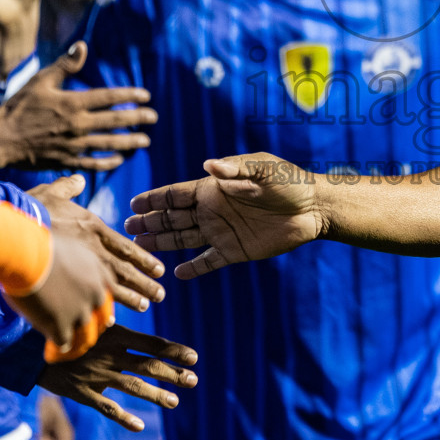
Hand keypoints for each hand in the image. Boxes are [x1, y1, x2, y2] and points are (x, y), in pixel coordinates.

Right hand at [0, 42, 156, 170]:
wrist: (0, 139)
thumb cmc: (19, 107)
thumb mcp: (40, 81)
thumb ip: (64, 66)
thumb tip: (82, 46)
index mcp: (72, 103)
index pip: (109, 97)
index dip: (130, 96)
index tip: (146, 96)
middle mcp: (77, 125)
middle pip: (115, 121)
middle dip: (137, 119)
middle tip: (153, 117)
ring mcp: (73, 145)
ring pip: (109, 144)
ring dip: (129, 142)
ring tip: (145, 141)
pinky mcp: (67, 160)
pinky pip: (94, 163)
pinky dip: (109, 162)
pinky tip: (120, 159)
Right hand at [6, 230, 113, 355]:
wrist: (25, 254)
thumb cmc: (39, 243)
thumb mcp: (69, 246)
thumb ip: (75, 262)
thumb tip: (66, 267)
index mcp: (98, 272)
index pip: (110, 294)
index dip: (102, 306)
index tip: (102, 316)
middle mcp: (94, 293)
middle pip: (103, 317)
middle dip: (96, 328)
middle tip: (87, 336)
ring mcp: (80, 311)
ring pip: (87, 336)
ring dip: (78, 345)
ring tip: (70, 351)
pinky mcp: (61, 325)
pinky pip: (64, 344)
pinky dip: (58, 350)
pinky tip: (52, 352)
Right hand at [30, 173, 167, 311]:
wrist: (9, 236)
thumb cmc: (28, 212)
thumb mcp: (51, 193)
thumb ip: (68, 188)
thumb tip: (79, 180)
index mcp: (93, 230)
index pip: (126, 249)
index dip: (144, 260)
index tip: (160, 270)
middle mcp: (94, 254)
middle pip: (125, 273)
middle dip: (145, 284)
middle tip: (160, 295)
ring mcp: (81, 276)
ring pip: (112, 291)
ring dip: (130, 300)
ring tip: (143, 307)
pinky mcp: (67, 295)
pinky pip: (86, 306)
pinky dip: (97, 315)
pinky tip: (107, 323)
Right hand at [39, 324, 198, 431]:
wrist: (28, 347)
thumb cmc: (64, 330)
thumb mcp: (90, 322)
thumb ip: (114, 327)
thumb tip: (135, 329)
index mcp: (115, 334)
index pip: (152, 343)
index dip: (174, 351)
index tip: (194, 357)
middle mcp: (110, 355)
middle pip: (149, 365)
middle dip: (174, 374)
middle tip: (193, 380)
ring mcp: (97, 375)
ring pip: (134, 387)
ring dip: (157, 395)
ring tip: (175, 402)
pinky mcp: (83, 392)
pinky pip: (107, 407)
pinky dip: (124, 418)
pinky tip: (140, 426)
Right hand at [124, 151, 324, 279]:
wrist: (315, 208)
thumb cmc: (290, 182)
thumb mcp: (264, 170)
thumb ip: (235, 169)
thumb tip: (208, 165)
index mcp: (215, 189)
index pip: (177, 194)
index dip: (155, 199)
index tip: (133, 205)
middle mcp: (213, 210)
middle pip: (174, 217)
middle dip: (150, 222)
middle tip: (125, 229)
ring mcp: (222, 232)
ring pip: (184, 239)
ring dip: (162, 243)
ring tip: (139, 249)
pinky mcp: (236, 251)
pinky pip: (209, 262)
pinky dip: (194, 268)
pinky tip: (176, 274)